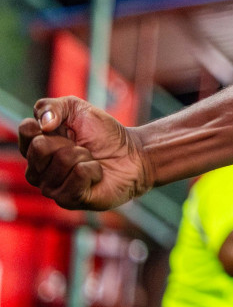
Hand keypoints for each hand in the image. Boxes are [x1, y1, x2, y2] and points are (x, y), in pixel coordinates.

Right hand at [18, 97, 153, 210]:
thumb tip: (43, 125)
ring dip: (84, 156)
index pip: (26, 129)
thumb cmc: (103, 134)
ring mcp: (50, 187)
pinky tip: (96, 174)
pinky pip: (79, 174)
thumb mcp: (77, 109)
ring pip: (62, 161)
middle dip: (69, 142)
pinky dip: (93, 169)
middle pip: (40, 146)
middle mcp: (36, 170)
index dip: (49, 123)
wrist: (132, 154)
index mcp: (34, 148)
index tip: (66, 127)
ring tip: (90, 160)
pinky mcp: (68, 200)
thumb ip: (52, 106)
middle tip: (82, 146)